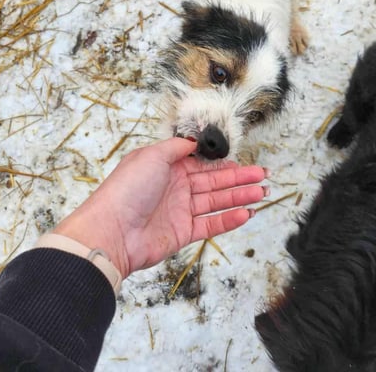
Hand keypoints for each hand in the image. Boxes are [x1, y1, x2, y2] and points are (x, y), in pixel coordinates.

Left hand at [54, 138, 267, 277]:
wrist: (111, 231)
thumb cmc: (126, 190)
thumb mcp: (151, 156)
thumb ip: (176, 148)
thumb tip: (192, 141)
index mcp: (167, 167)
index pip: (203, 163)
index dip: (225, 163)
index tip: (246, 163)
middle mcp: (175, 188)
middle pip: (214, 182)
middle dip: (240, 179)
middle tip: (264, 177)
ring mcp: (179, 211)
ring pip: (216, 202)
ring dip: (240, 197)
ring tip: (262, 193)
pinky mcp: (182, 233)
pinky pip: (210, 224)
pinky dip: (229, 219)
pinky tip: (246, 213)